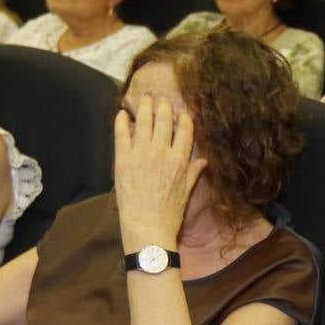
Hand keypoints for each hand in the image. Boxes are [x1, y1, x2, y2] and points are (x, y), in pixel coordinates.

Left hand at [113, 93, 200, 251]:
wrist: (147, 226)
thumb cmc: (169, 214)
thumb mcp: (186, 193)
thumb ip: (193, 173)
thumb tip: (203, 161)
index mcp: (180, 160)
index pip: (184, 131)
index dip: (183, 118)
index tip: (182, 112)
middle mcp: (161, 152)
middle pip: (163, 121)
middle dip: (163, 107)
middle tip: (161, 99)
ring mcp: (141, 153)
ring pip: (143, 122)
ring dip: (144, 107)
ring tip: (145, 98)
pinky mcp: (123, 159)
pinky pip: (121, 134)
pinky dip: (121, 121)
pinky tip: (122, 113)